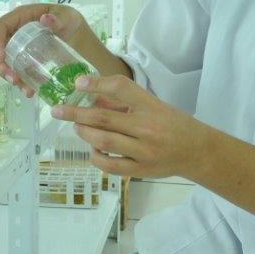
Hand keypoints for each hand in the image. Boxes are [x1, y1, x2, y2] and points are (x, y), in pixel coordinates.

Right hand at [0, 4, 88, 97]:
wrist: (78, 37)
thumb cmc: (69, 21)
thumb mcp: (67, 17)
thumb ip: (58, 18)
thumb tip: (45, 19)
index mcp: (20, 17)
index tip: (0, 57)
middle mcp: (15, 33)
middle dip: (1, 66)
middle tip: (12, 78)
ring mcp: (19, 48)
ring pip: (6, 64)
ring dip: (10, 77)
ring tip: (24, 88)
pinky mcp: (25, 61)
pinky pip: (18, 72)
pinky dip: (22, 83)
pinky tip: (30, 91)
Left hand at [50, 74, 211, 179]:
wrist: (197, 151)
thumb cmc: (172, 123)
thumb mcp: (154, 105)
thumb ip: (126, 103)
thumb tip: (92, 100)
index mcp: (151, 105)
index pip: (121, 88)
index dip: (97, 83)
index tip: (78, 83)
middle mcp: (147, 126)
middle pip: (104, 118)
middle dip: (76, 113)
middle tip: (57, 111)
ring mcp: (144, 150)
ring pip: (104, 141)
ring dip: (84, 133)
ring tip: (76, 127)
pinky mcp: (141, 170)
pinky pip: (111, 165)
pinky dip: (96, 157)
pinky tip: (92, 150)